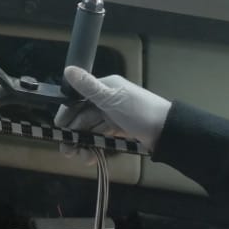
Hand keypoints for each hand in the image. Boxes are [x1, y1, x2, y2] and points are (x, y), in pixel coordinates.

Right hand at [54, 66, 170, 149]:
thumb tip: (68, 69)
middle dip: (74, 134)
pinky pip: (102, 137)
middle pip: (83, 117)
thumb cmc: (139, 112)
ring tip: (81, 158)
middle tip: (67, 151)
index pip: (78, 100)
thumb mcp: (112, 99)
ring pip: (92, 129)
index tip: (58, 129)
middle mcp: (107, 100)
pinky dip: (95, 146)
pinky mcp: (121, 130)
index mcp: (105, 88)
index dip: (67, 114)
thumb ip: (88, 87)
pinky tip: (91, 156)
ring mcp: (114, 116)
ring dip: (84, 143)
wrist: (170, 132)